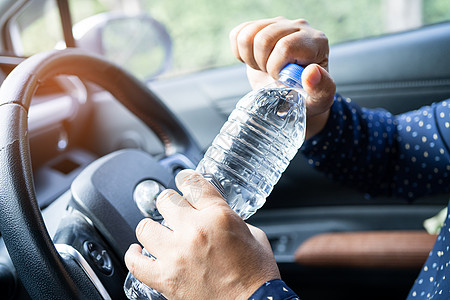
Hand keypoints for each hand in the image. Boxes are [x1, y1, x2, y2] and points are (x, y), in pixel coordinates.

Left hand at [124, 170, 279, 299]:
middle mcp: (194, 231)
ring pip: (145, 227)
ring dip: (153, 227)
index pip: (193, 183)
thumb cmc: (257, 276)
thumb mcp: (254, 235)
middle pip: (166, 200)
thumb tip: (217, 216)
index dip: (186, 179)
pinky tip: (138, 251)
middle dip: (172, 203)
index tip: (183, 180)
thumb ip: (232, 219)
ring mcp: (176, 255)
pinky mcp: (165, 279)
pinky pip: (135, 263)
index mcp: (219, 216)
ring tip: (159, 232)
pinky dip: (133, 255)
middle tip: (176, 211)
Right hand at [229, 17, 335, 138]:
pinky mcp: (261, 26)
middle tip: (271, 75)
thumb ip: (322, 88)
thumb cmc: (307, 97)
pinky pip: (238, 33)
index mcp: (316, 42)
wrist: (291, 93)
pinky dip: (239, 52)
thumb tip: (311, 72)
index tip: (281, 79)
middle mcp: (299, 27)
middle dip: (262, 64)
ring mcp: (278, 24)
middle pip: (264, 39)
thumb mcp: (319, 100)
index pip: (285, 47)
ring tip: (263, 68)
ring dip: (250, 58)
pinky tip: (253, 60)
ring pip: (248, 35)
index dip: (275, 67)